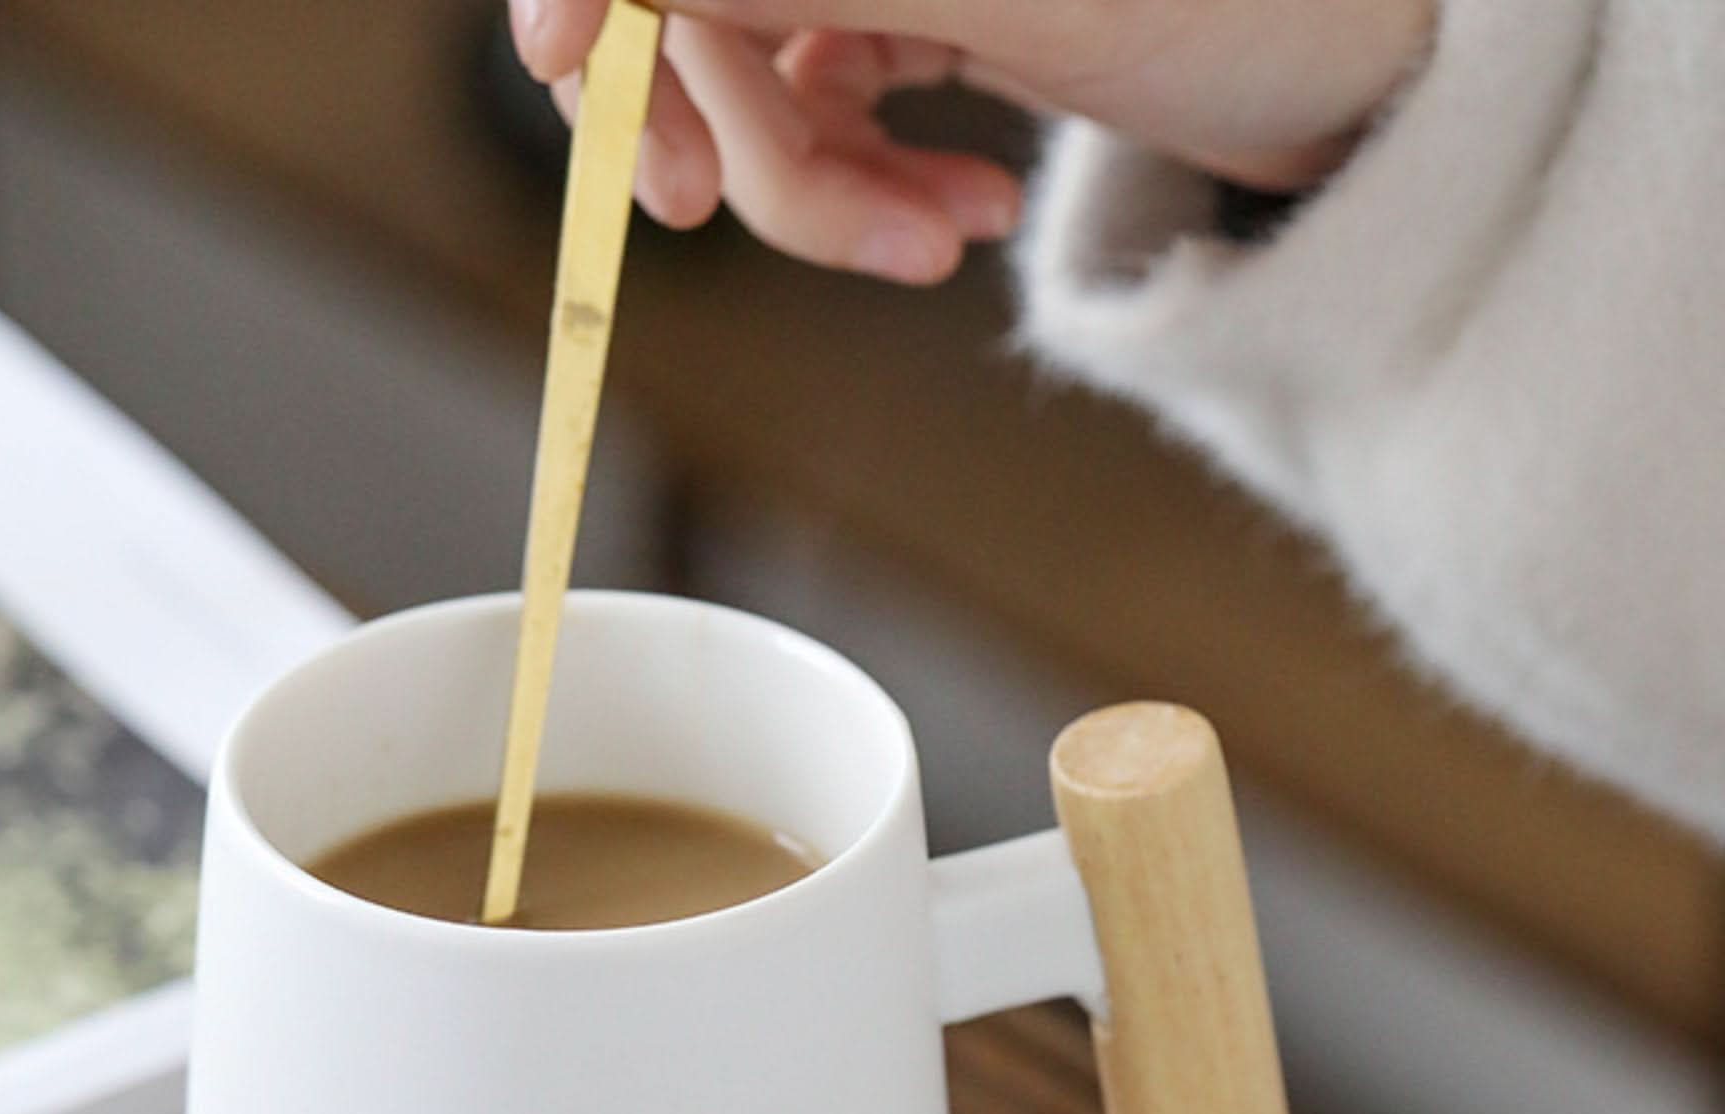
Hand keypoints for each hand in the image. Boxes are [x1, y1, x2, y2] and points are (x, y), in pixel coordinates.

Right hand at [511, 0, 1435, 283]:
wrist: (1395, 75)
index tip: (565, 69)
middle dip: (720, 120)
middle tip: (713, 216)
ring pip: (760, 76)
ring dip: (816, 190)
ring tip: (930, 242)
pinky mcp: (939, 16)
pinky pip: (837, 114)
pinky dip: (874, 189)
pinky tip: (959, 213)